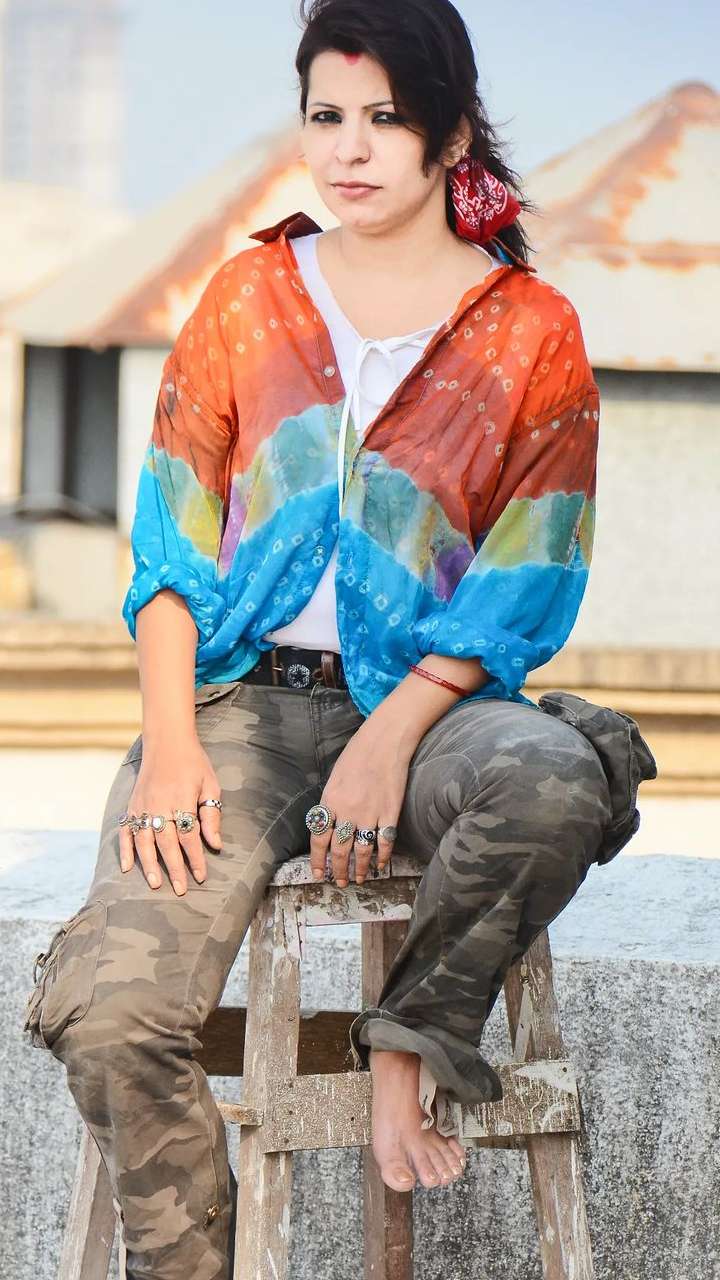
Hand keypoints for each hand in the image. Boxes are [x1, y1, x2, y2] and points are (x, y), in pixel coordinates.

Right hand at [119, 737, 222, 894]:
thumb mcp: (210, 785)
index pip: (189, 836)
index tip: (201, 876)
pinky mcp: (132, 805)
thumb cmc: (193, 763)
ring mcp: (142, 805)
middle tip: (180, 890)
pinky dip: (125, 849)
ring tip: (156, 884)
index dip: (195, 858)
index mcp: (182, 799)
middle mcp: (159, 804)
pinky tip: (127, 867)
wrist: (167, 741)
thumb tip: (215, 844)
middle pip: (166, 843)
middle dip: (174, 868)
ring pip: (144, 841)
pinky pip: (126, 831)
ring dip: (149, 864)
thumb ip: (211, 815)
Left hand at [308, 726, 411, 886]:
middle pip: (340, 849)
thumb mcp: (335, 777)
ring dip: (359, 869)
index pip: (319, 838)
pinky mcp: (390, 812)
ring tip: (358, 879)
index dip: (318, 859)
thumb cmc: (359, 753)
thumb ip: (332, 802)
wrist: (386, 740)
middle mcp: (348, 810)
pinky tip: (380, 865)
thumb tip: (329, 824)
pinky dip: (382, 856)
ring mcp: (370, 813)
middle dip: (338, 870)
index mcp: (330, 800)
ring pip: (361, 850)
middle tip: (339, 882)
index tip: (318, 873)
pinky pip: (385, 841)